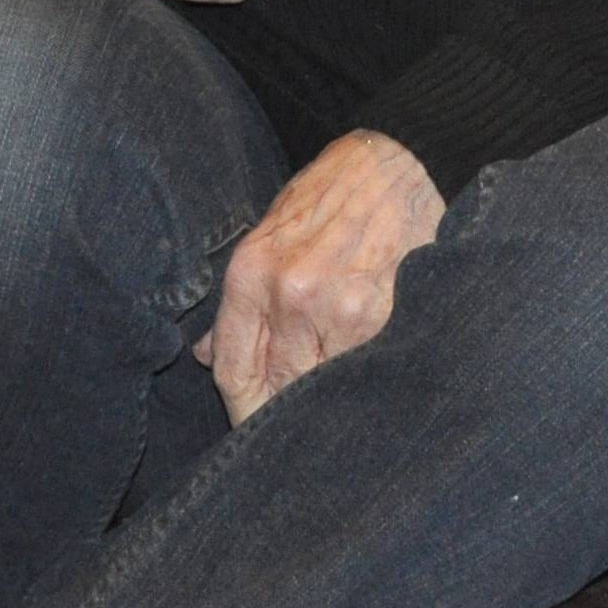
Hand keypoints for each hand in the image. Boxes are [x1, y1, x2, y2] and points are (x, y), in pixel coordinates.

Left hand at [196, 131, 445, 424]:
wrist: (400, 162)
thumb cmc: (330, 196)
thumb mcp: (270, 234)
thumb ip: (241, 300)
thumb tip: (207, 356)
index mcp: (251, 275)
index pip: (233, 373)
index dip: (240, 413)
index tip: (251, 435)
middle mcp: (291, 297)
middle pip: (277, 392)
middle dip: (282, 421)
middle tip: (290, 445)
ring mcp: (341, 311)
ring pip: (323, 391)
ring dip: (325, 409)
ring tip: (331, 422)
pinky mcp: (388, 318)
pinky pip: (365, 375)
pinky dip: (363, 388)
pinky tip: (366, 392)